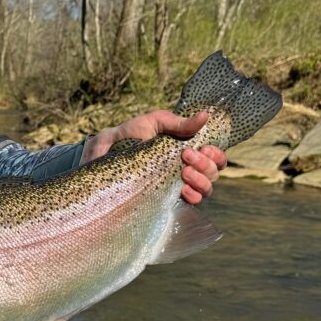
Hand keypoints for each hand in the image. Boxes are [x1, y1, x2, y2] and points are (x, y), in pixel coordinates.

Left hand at [80, 110, 226, 204]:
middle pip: (213, 174)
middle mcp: (187, 170)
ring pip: (205, 190)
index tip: (202, 148)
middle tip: (185, 156)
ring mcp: (177, 186)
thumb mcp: (153, 122)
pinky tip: (182, 190)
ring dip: (200, 181)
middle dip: (205, 165)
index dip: (216, 155)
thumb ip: (179, 123)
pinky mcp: (166, 200)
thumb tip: (205, 116)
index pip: (215, 157)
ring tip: (183, 173)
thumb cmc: (130, 135)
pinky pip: (190, 204)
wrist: (104, 153)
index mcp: (188, 150)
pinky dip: (192, 197)